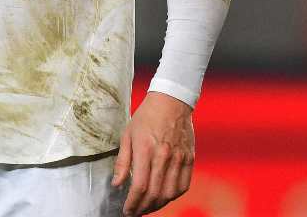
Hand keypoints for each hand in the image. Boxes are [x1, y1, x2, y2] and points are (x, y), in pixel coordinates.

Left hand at [112, 91, 195, 215]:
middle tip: (135, 212)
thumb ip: (122, 161)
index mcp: (146, 150)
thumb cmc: (146, 116)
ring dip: (158, 205)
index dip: (132, 203)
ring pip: (170, 193)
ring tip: (148, 207)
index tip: (127, 210)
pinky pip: (184, 185)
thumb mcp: (128, 135)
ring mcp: (179, 158)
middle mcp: (164, 156)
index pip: (139, 186)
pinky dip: (174, 196)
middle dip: (143, 208)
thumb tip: (116, 183)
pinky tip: (164, 197)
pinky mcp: (189, 158)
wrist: (171, 101)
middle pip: (155, 193)